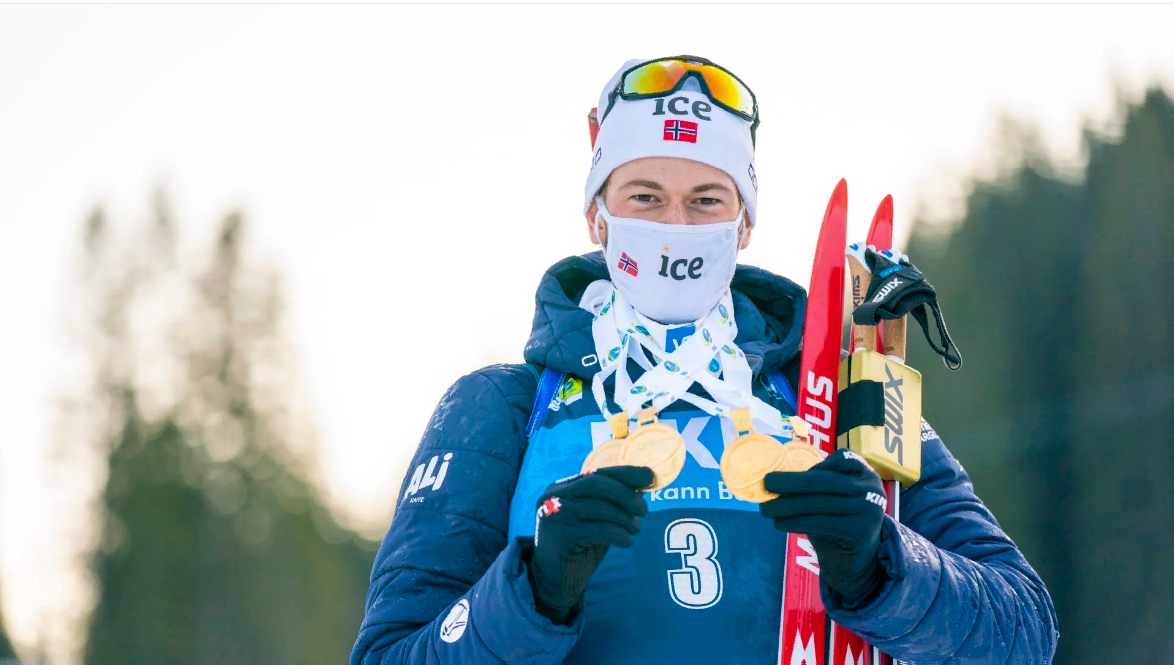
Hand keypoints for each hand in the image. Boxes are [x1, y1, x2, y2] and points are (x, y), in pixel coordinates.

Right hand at [525, 466, 651, 622]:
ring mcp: (553, 514)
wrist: (554, 581)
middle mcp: (552, 496)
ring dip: (624, 517)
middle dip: (625, 494)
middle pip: (595, 484)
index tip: (649, 477)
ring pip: (598, 507)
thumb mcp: (595, 520)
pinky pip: (598, 529)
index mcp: (561, 487)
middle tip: (644, 510)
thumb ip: (611, 502)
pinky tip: (626, 542)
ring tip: (635, 529)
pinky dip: (619, 534)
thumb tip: (643, 486)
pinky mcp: (559, 536)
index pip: (595, 472)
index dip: (624, 472)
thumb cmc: (578, 546)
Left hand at [760, 449, 887, 605]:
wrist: (855, 562)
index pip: (843, 458)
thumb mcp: (832, 498)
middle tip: (766, 483)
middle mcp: (872, 488)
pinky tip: (779, 523)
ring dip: (787, 505)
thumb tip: (775, 476)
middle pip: (827, 481)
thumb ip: (816, 484)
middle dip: (792, 481)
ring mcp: (869, 509)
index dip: (817, 463)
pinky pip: (820, 522)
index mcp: (866, 474)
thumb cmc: (836, 522)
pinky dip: (795, 522)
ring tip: (766, 509)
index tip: (792, 469)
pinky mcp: (860, 531)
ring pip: (820, 502)